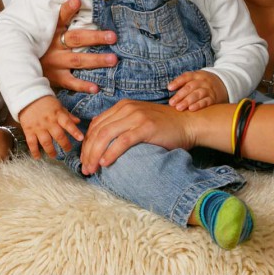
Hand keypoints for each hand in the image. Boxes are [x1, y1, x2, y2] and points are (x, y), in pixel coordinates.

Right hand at [17, 96, 81, 158]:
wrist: (27, 97)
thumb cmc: (45, 102)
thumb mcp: (58, 105)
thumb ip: (68, 115)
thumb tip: (78, 122)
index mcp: (57, 115)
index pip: (68, 123)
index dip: (75, 131)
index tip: (81, 138)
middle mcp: (49, 122)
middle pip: (58, 136)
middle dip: (65, 145)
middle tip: (68, 150)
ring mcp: (38, 127)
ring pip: (46, 142)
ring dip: (51, 151)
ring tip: (54, 155)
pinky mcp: (28, 130)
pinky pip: (32, 143)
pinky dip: (35, 151)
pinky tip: (38, 157)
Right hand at [39, 0, 117, 92]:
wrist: (23, 66)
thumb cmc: (41, 46)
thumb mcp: (47, 30)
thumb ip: (62, 16)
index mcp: (51, 32)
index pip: (59, 18)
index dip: (67, 9)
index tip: (77, 1)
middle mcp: (53, 47)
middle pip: (76, 39)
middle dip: (95, 37)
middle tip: (112, 36)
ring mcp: (55, 63)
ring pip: (77, 60)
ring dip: (95, 60)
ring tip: (113, 59)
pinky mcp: (56, 78)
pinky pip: (70, 83)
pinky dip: (83, 86)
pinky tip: (96, 88)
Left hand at [79, 100, 195, 174]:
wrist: (189, 123)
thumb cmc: (165, 127)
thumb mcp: (139, 121)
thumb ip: (123, 126)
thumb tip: (104, 145)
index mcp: (122, 106)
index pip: (96, 125)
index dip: (87, 143)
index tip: (84, 159)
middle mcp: (126, 108)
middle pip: (98, 131)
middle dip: (88, 151)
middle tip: (85, 168)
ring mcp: (136, 117)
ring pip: (106, 135)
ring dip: (95, 154)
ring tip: (91, 169)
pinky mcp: (146, 127)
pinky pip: (122, 141)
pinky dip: (111, 153)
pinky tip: (105, 163)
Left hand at [167, 70, 227, 110]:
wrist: (223, 84)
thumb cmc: (202, 83)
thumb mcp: (195, 79)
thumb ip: (184, 84)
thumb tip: (169, 90)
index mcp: (197, 75)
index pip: (186, 77)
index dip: (177, 82)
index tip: (169, 88)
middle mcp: (203, 81)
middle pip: (190, 87)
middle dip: (180, 95)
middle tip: (171, 103)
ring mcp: (209, 89)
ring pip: (197, 94)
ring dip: (187, 101)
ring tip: (179, 108)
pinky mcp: (213, 98)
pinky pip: (206, 101)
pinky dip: (198, 105)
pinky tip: (191, 109)